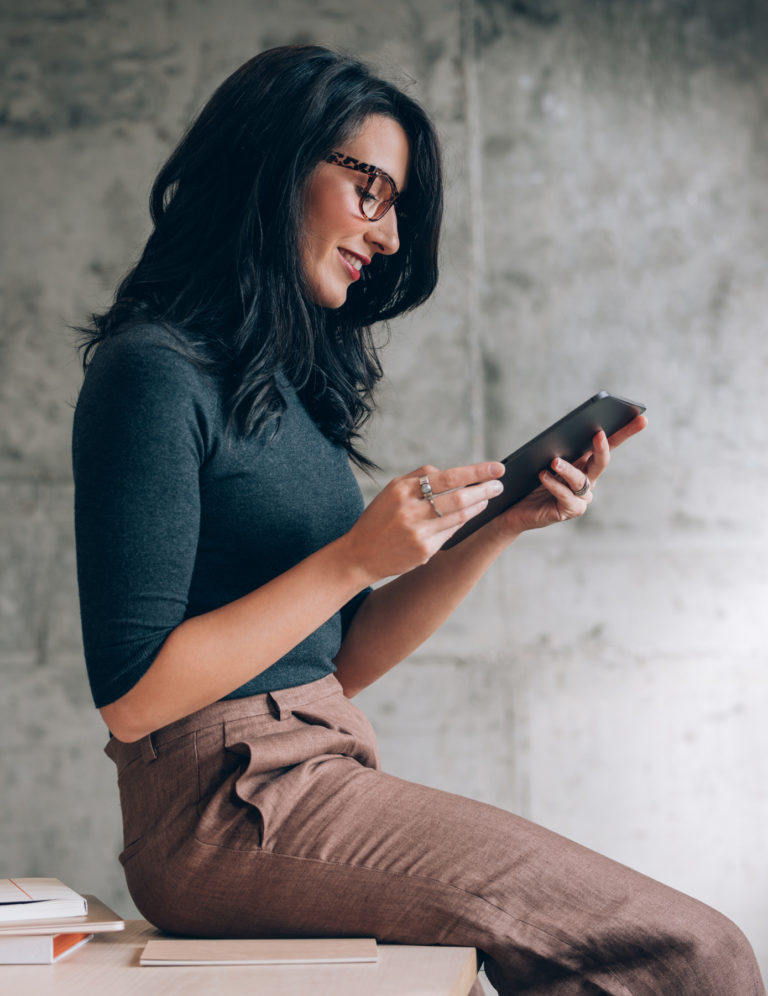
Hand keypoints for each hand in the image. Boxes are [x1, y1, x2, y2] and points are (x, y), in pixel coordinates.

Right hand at [344, 461, 506, 581]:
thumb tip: (452, 473)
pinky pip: (451, 532)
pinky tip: (470, 515)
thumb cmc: (378, 519)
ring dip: (479, 505)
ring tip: (489, 497)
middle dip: (484, 489)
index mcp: (402, 490)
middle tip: (499, 484)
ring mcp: (418, 532)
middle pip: (459, 497)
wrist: (359, 555)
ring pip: (460, 516)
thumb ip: (419, 478)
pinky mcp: (424, 551)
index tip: (495, 468)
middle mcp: (411, 510)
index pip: (448, 477)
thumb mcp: (392, 491)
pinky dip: (463, 522)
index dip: (476, 472)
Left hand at [496, 414, 646, 534]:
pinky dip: (554, 485)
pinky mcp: (570, 511)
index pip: (610, 444)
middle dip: (603, 447)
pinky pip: (565, 496)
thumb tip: (567, 431)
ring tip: (554, 461)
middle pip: (601, 462)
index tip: (641, 418)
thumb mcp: (544, 459)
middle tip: (599, 434)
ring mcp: (581, 498)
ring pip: (580, 480)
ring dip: (567, 469)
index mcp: (586, 463)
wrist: (516, 508)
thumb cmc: (530, 480)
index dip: (626, 432)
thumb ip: (559, 448)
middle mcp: (588, 480)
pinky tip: (543, 475)